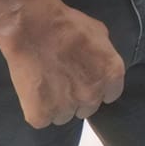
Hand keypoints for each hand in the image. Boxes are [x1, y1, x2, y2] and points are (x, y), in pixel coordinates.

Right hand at [0, 0, 125, 128]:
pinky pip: (42, 119)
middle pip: (88, 107)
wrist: (34, 27)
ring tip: (47, 84)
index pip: (110, 95)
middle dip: (78, 97)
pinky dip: (37, 109)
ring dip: (57, 105)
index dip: (97, 87)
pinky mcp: (41, 115)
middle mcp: (92, 95)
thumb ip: (105, 56)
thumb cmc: (67, 26)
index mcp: (111, 75)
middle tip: (64, 81)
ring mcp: (67, 107)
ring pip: (64, 116)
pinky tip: (34, 91)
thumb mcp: (100, 34)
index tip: (85, 80)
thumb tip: (102, 65)